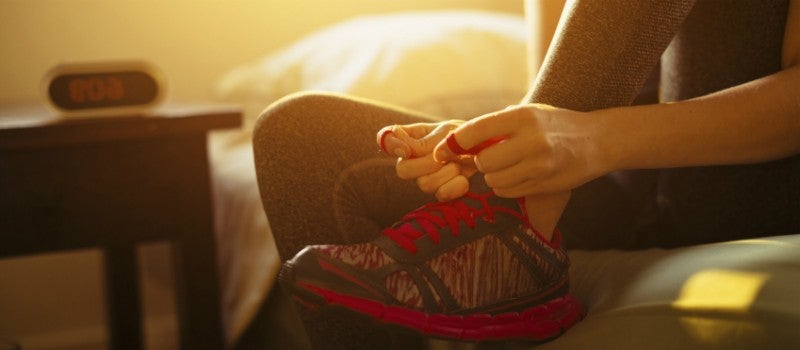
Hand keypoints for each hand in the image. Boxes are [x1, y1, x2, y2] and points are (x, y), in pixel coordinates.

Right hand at [377, 121, 476, 200]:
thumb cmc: (463, 135)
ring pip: (425, 184)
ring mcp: (424, 178)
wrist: (486, 150)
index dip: (391, 145)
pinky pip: (441, 195)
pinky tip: (463, 178)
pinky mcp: (440, 193)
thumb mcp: (446, 131)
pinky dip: (457, 186)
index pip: (385, 138)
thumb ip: (424, 143)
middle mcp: (411, 160)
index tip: (407, 150)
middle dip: (429, 163)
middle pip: (403, 171)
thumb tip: (401, 151)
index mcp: (409, 138)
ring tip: (458, 163)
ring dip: (448, 172)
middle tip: (446, 155)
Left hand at [433, 104, 607, 197]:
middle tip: (489, 158)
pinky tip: (519, 176)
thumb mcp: (529, 113)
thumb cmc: (556, 124)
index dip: (454, 143)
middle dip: (481, 162)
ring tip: (508, 166)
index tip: (442, 151)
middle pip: (484, 161)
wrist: (598, 141)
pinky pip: (508, 192)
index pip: (476, 130)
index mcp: (523, 116)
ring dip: (493, 176)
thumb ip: (497, 125)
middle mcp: (531, 140)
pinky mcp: (545, 183)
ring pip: (494, 180)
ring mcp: (540, 165)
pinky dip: (506, 187)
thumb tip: (456, 139)